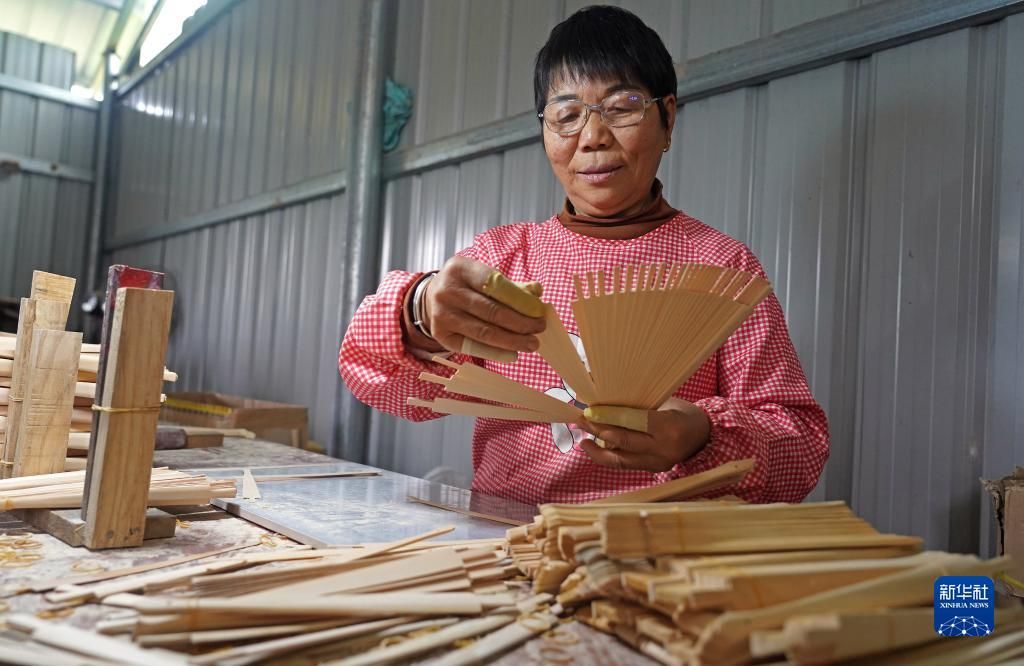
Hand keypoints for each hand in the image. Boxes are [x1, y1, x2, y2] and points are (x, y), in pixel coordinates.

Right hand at [417, 257, 545, 360]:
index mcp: (461, 269)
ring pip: (484, 332)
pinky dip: (496, 352)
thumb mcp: (483, 277)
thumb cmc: (465, 286)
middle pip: (492, 311)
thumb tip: (536, 293)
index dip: (521, 300)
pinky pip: (473, 346)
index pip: (496, 285)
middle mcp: (448, 290)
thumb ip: (510, 285)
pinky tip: (513, 353)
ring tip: (531, 344)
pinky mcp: (441, 335)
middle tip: (539, 328)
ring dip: (512, 340)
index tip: (539, 311)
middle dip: (521, 322)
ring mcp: (442, 314)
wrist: (431, 297)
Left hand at [579, 398, 709, 471]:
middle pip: (624, 443)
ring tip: (583, 441)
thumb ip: (637, 406)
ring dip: (598, 451)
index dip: (608, 417)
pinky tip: (597, 448)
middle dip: (598, 431)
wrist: (705, 435)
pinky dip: (610, 456)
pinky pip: (627, 465)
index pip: (633, 421)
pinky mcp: (654, 470)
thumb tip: (604, 400)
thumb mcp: (664, 402)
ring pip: (621, 460)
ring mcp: (659, 463)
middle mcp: (664, 449)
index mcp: (669, 426)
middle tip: (580, 421)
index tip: (589, 411)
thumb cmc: (682, 412)